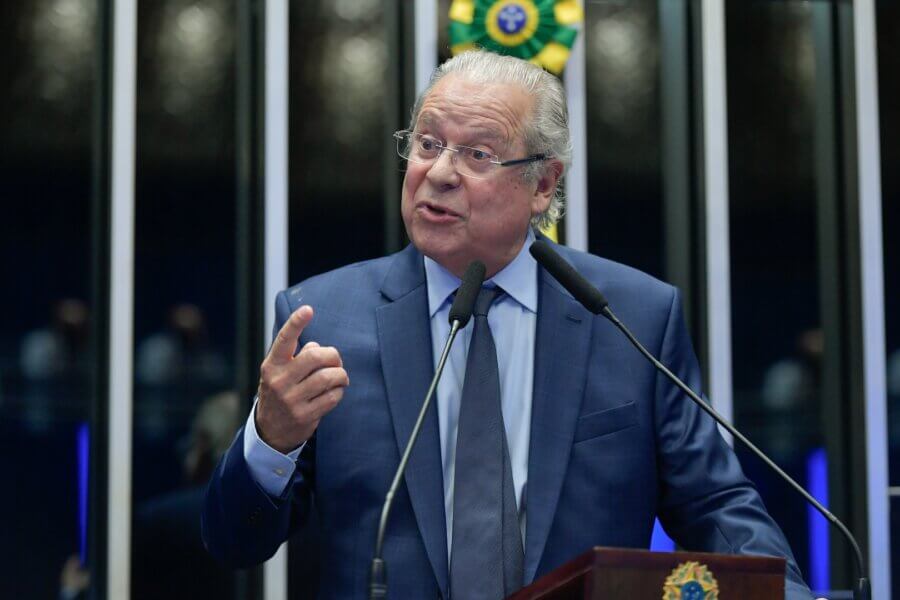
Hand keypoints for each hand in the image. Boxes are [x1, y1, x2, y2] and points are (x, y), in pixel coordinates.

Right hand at [255, 306, 348, 452]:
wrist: (271, 431)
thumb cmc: (281, 392)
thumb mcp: (280, 372)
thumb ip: (296, 356)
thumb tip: (317, 347)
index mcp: (272, 365)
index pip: (284, 340)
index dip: (295, 323)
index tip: (308, 310)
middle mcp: (279, 381)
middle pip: (315, 357)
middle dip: (333, 356)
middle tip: (336, 362)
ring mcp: (291, 400)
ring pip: (327, 378)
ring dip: (340, 375)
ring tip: (340, 377)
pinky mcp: (304, 415)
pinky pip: (332, 397)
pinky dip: (339, 391)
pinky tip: (335, 391)